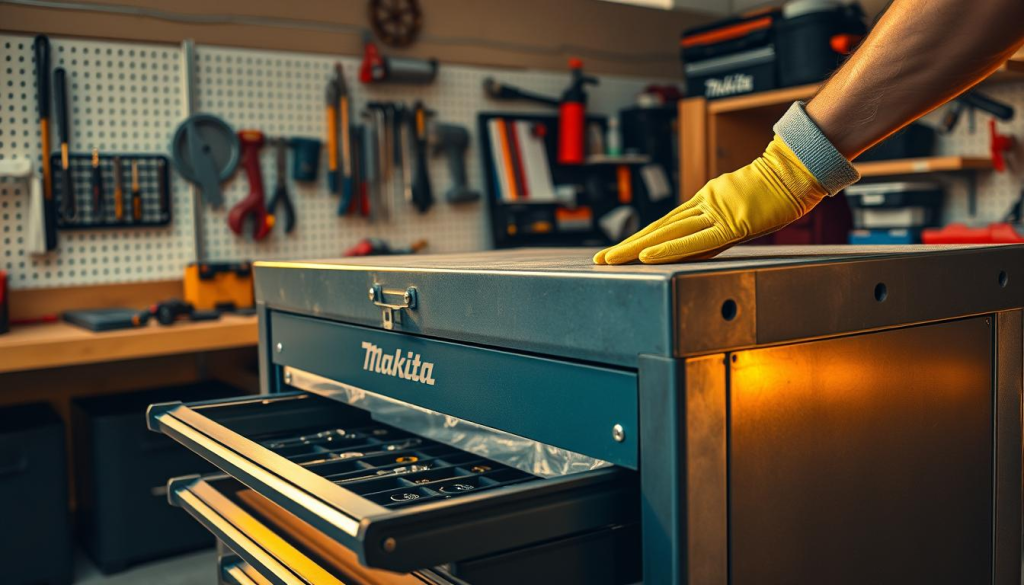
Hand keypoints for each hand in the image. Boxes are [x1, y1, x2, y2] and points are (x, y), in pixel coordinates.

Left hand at [593, 136, 828, 263]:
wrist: (797, 170)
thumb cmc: (776, 189)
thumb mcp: (742, 206)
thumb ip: (721, 220)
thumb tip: (705, 239)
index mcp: (706, 203)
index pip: (665, 225)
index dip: (640, 238)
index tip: (619, 250)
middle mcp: (704, 206)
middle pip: (658, 229)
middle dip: (628, 246)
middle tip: (601, 259)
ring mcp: (714, 212)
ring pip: (667, 233)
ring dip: (636, 248)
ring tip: (612, 259)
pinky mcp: (730, 223)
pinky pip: (694, 240)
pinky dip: (668, 248)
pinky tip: (647, 256)